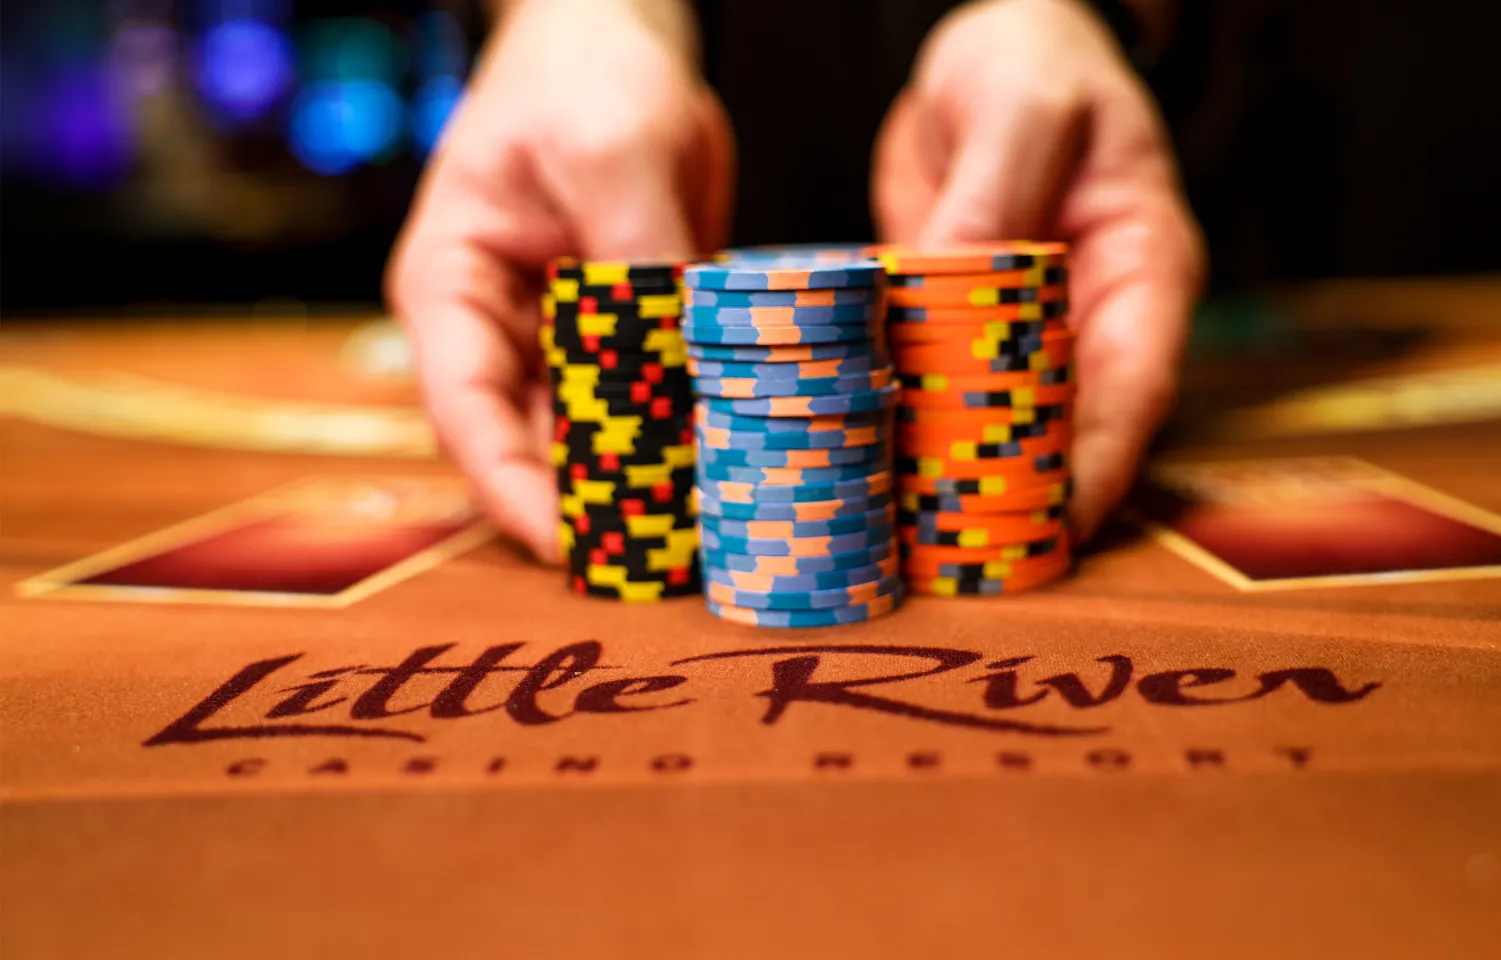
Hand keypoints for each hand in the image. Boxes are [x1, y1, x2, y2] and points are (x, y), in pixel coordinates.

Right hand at [387, 0, 732, 560]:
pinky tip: (724, 472)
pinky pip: (649, 401)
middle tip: (651, 561)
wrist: (617, 37)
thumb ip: (635, 250)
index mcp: (453, 287)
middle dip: (582, 502)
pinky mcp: (627, 335)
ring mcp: (564, 335)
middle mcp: (501, 327)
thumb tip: (679, 353)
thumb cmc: (581, 76)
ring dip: (638, 482)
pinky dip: (680, 436)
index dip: (507, 486)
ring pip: (592, 434)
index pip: (463, 409)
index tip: (562, 545)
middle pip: (527, 441)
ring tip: (696, 534)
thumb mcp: (606, 149)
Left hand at [873, 0, 1204, 542]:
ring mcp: (1030, 326)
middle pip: (1071, 425)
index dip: (1103, 463)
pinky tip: (875, 472)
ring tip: (918, 541)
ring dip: (967, 478)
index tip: (1064, 528)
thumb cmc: (1036, 58)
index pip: (1135, 385)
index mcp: (1143, 267)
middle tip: (973, 559)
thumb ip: (996, 191)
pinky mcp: (968, 327)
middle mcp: (1091, 312)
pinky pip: (949, 390)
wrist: (994, 46)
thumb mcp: (1024, 105)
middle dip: (1028, 495)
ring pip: (1008, 421)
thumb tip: (950, 278)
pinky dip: (919, 429)